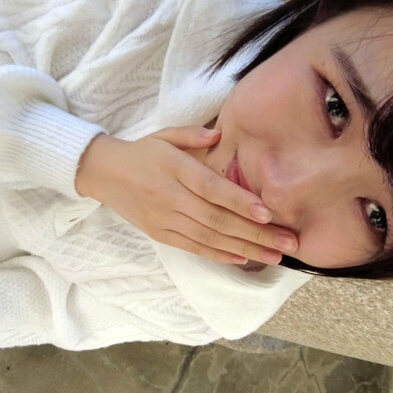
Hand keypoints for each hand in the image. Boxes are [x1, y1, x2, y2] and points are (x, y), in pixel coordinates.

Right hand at [76, 126, 298, 264]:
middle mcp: (170, 197)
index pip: (211, 188)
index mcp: (175, 168)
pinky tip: (243, 259)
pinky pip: (193, 248)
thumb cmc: (142, 152)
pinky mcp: (160, 234)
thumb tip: (219, 136)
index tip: (268, 213)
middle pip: (217, 220)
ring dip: (245, 249)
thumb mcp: (164, 134)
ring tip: (275, 256)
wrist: (103, 174)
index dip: (240, 202)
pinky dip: (219, 255)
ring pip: (209, 238)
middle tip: (288, 242)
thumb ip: (192, 134)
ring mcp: (164, 219)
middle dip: (256, 233)